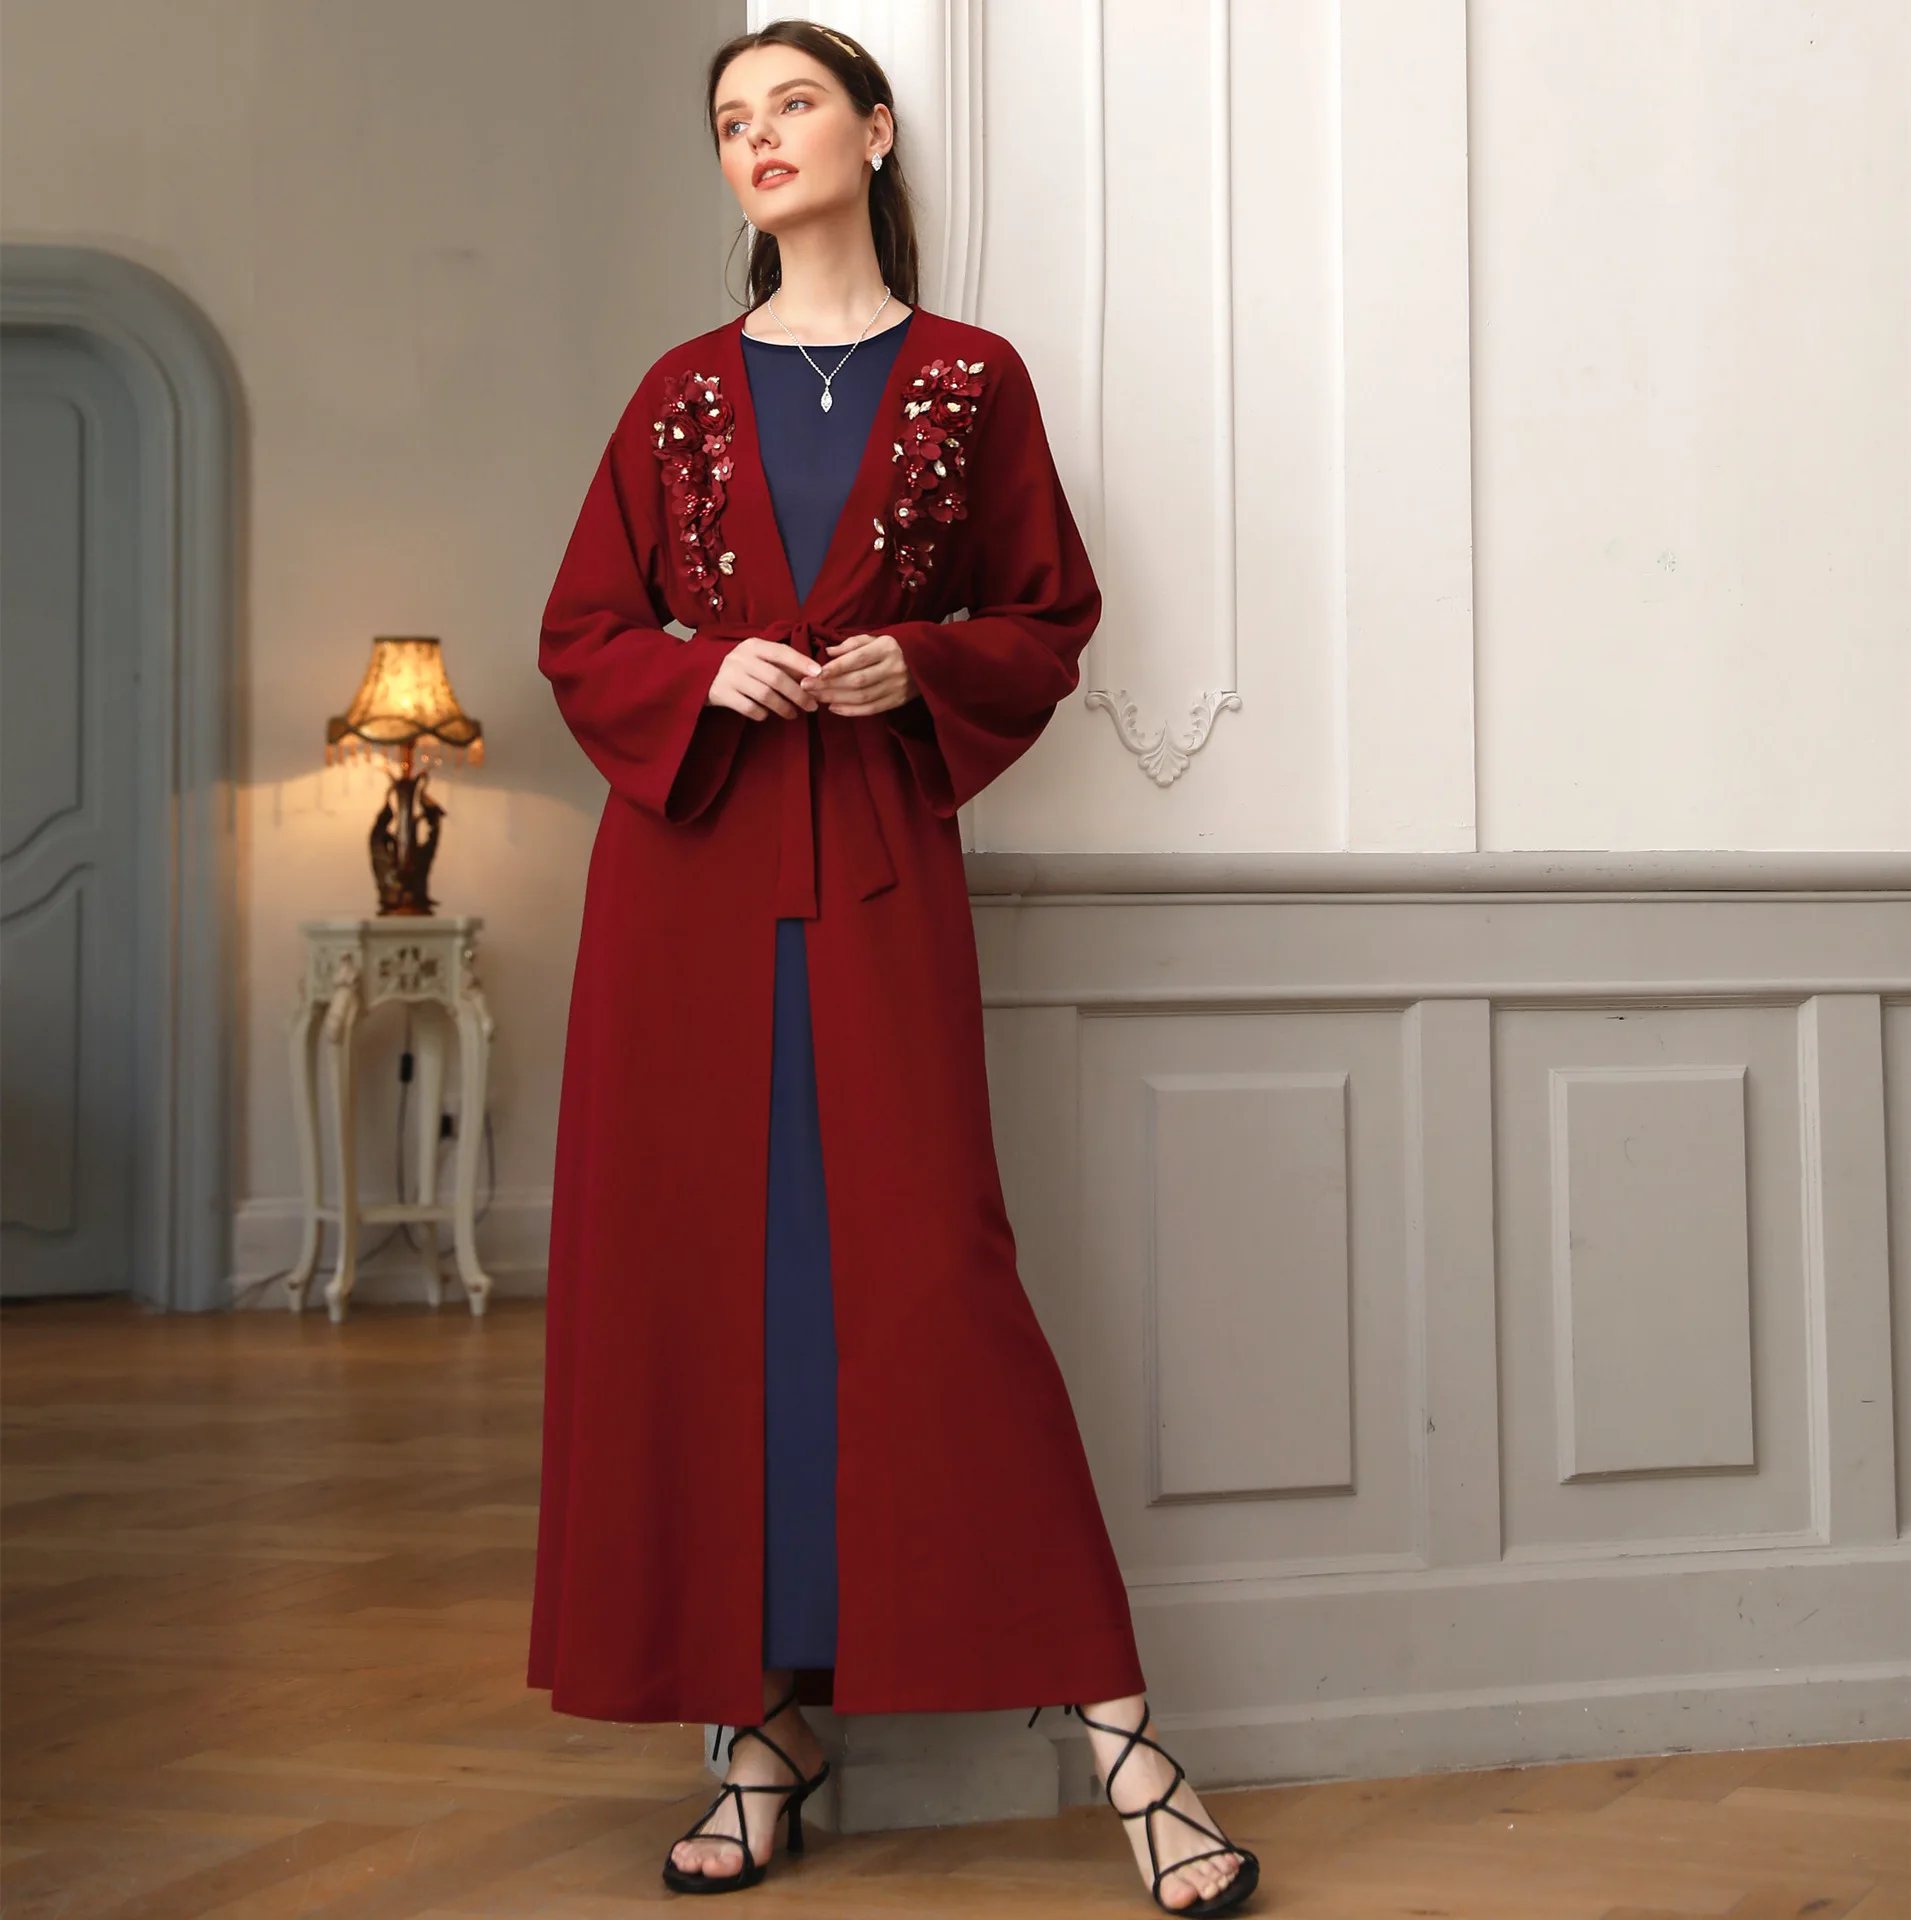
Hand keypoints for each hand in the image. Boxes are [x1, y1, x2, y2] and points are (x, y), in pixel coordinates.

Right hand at [706, 638, 824, 720]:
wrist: (702, 676)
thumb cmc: (741, 669)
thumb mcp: (758, 659)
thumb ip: (781, 665)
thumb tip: (813, 678)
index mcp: (753, 645)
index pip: (782, 652)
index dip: (802, 663)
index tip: (819, 674)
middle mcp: (740, 658)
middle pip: (776, 678)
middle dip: (798, 694)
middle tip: (811, 706)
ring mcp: (729, 676)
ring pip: (765, 695)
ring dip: (783, 707)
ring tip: (793, 714)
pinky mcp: (721, 693)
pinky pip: (749, 708)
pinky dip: (762, 714)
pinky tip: (767, 715)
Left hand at [805, 633, 915, 716]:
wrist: (930, 660)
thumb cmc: (897, 646)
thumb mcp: (878, 637)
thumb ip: (853, 644)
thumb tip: (828, 652)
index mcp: (888, 648)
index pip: (858, 659)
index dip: (837, 667)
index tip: (817, 672)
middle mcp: (894, 668)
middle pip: (857, 680)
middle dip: (829, 685)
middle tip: (807, 686)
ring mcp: (898, 687)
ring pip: (862, 697)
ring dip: (836, 698)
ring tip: (816, 697)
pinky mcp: (899, 701)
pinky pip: (872, 709)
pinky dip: (851, 711)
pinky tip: (834, 708)